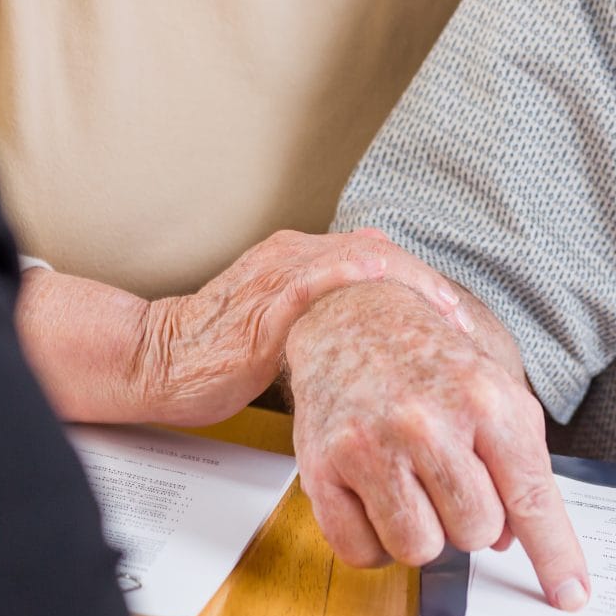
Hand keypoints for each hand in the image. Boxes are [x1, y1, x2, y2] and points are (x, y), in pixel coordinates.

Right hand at [18, 229, 465, 423]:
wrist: (155, 360)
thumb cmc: (217, 355)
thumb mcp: (283, 332)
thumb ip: (325, 326)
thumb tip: (381, 349)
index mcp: (298, 260)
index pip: (376, 259)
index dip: (421, 282)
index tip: (456, 312)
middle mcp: (291, 257)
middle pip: (377, 255)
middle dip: (424, 283)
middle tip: (460, 315)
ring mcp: (276, 278)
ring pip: (356, 265)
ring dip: (404, 287)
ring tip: (441, 317)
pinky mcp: (261, 307)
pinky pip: (313, 290)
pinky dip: (352, 292)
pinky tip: (382, 303)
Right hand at [286, 281, 590, 610]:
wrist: (352, 313)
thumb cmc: (431, 358)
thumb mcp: (496, 390)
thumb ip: (518, 462)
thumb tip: (511, 542)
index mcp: (485, 400)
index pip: (530, 498)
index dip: (554, 555)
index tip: (570, 594)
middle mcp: (427, 423)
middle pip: (476, 533)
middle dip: (471, 516)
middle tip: (450, 474)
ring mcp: (371, 446)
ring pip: (419, 549)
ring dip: (422, 530)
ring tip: (412, 482)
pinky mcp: (323, 467)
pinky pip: (362, 552)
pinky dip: (375, 540)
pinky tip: (377, 495)